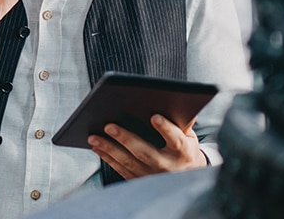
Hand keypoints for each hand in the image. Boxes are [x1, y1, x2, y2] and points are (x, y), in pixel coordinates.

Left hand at [88, 115, 206, 179]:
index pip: (175, 140)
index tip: (155, 117)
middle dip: (125, 138)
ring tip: (94, 137)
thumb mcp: (190, 137)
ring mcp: (151, 175)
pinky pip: (120, 169)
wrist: (184, 179)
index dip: (165, 129)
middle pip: (145, 151)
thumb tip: (178, 103)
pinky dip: (107, 158)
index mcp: (182, 152)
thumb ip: (183, 123)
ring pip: (128, 161)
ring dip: (109, 148)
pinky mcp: (139, 180)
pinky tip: (97, 147)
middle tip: (109, 126)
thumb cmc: (185, 151)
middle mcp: (166, 165)